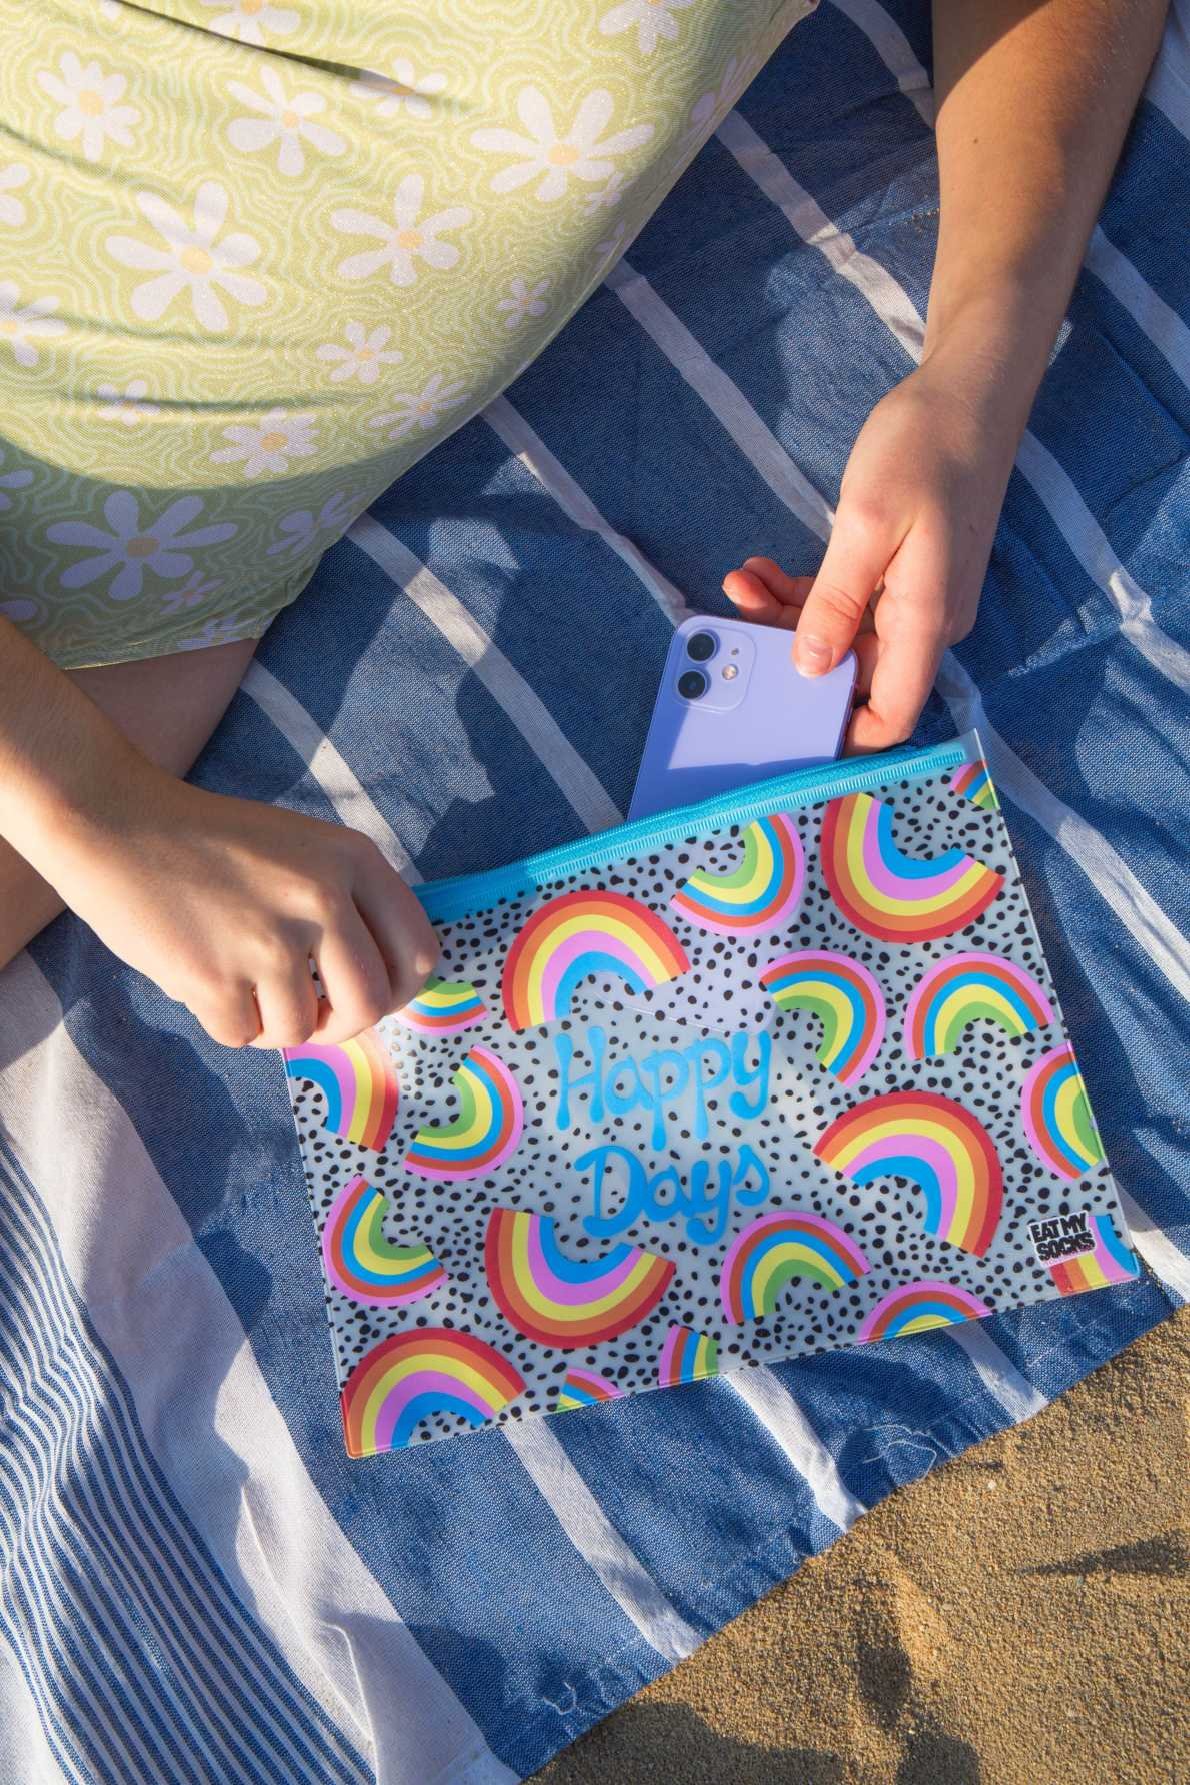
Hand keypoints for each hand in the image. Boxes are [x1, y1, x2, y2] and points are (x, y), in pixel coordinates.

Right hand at [47, 758, 437, 1047]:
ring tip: (242, 983)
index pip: (419, 953)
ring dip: (273, 1023)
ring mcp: (270, 940)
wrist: (114, 821)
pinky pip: (243, 1035)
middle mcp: (322, 897)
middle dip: (340, 1024)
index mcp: (353, 859)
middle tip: (309, 1014)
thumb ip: (348, 903)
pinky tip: (203, 976)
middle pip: (371, 1003)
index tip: (367, 997)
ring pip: (302, 1029)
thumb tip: (382, 987)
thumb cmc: (208, 841)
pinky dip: (225, 1021)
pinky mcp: (216, 978)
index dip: (397, 990)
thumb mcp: (302, 848)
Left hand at [723, 354, 1018, 749]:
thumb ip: (835, 603)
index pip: (890, 717)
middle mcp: (925, 623)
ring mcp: (914, 600)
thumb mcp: (866, 526)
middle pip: (851, 675)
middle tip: (736, 614)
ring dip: (786, 617)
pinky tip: (765, 570)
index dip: (840, 735)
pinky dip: (805, 594)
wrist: (967, 395)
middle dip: (788, 655)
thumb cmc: (925, 448)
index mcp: (925, 621)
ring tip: (743, 581)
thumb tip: (811, 668)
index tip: (781, 725)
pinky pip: (847, 605)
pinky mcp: (901, 576)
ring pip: (841, 638)